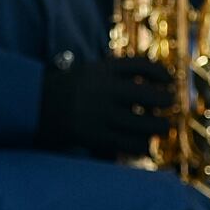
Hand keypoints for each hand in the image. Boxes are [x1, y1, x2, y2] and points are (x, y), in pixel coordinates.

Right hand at [37, 54, 174, 158]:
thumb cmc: (71, 89)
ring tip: (163, 127)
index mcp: (103, 70)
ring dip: (159, 126)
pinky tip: (144, 143)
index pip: (140, 65)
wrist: (39, 107)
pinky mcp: (97, 136)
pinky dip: (142, 144)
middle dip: (166, 101)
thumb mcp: (92, 70)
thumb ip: (118, 71)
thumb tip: (156, 79)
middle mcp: (105, 90)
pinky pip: (130, 143)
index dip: (161, 72)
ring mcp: (102, 114)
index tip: (170, 80)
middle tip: (170, 104)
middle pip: (150, 96)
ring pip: (144, 124)